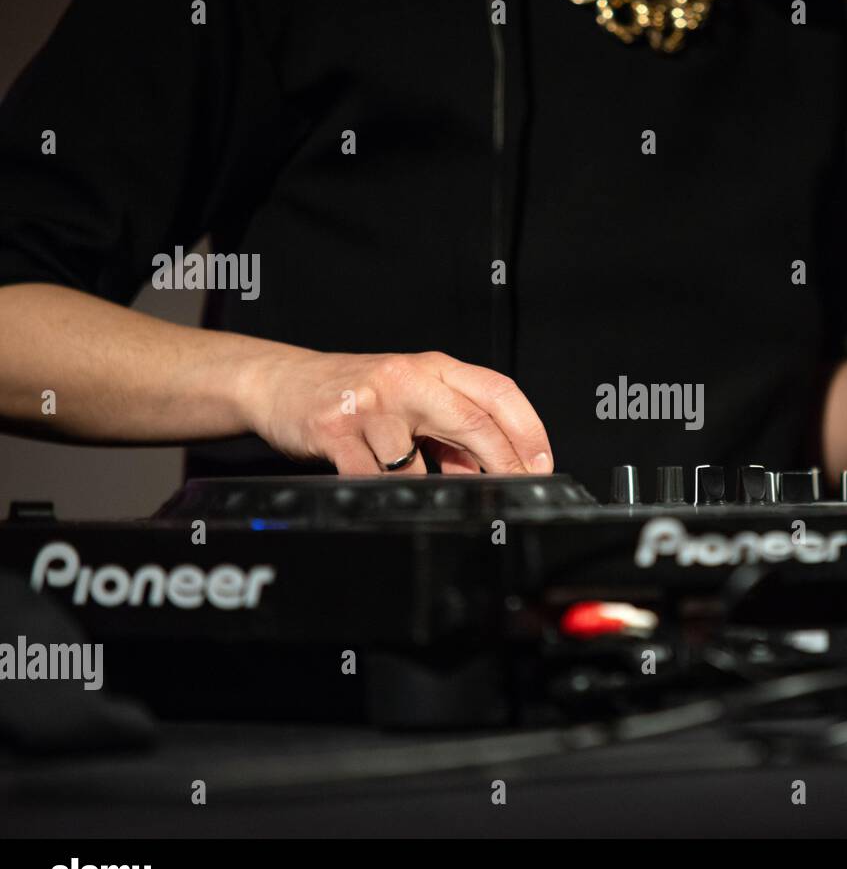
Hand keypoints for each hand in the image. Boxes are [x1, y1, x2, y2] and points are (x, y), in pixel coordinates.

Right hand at [241, 349, 552, 475]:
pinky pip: (373, 477)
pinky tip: (396, 499)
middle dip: (504, 463)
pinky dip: (390, 495)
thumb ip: (451, 433)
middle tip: (519, 491)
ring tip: (445, 500)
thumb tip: (488, 472)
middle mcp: (406, 379)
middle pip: (472, 421)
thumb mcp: (412, 402)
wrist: (281, 381)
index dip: (528, 430)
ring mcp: (371, 405)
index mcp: (434, 368)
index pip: (498, 391)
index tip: (541, 464)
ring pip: (418, 458)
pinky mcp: (335, 431)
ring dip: (436, 488)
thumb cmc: (357, 394)